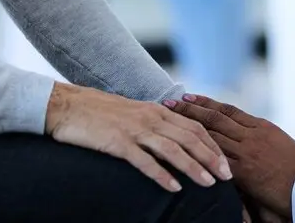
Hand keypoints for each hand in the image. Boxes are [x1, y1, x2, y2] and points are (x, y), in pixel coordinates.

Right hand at [44, 83, 232, 193]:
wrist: (67, 106)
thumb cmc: (99, 112)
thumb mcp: (133, 113)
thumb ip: (154, 124)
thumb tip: (173, 139)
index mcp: (157, 110)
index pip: (194, 127)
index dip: (212, 145)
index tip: (226, 163)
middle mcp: (151, 117)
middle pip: (189, 138)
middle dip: (211, 158)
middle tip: (227, 177)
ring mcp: (135, 130)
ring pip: (172, 149)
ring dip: (193, 167)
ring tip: (208, 184)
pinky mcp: (118, 143)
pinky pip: (144, 161)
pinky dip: (161, 175)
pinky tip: (173, 188)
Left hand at [172, 95, 294, 217]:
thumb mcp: (280, 145)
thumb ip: (260, 139)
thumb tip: (244, 136)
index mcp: (261, 127)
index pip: (228, 110)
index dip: (206, 103)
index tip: (189, 96)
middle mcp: (253, 135)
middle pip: (216, 118)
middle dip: (191, 110)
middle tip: (171, 102)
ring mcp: (248, 152)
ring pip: (212, 135)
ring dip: (189, 126)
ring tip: (171, 120)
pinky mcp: (246, 172)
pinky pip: (217, 160)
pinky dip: (198, 153)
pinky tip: (183, 150)